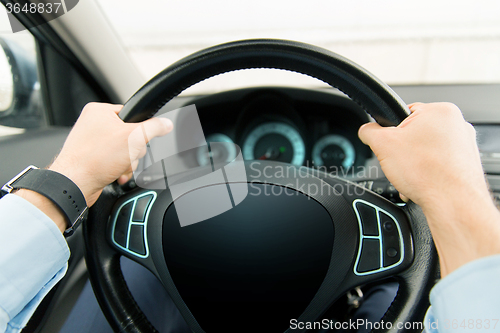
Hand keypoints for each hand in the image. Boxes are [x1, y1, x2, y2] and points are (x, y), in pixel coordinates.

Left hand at [49, 103, 172, 206]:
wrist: (75, 184)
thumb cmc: (94, 159)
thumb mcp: (134, 138)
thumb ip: (154, 128)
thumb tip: (165, 123)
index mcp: (99, 111)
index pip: (131, 115)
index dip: (139, 130)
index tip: (138, 139)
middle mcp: (93, 124)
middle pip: (129, 135)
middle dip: (133, 151)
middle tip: (126, 156)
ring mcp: (91, 142)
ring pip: (124, 150)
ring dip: (127, 163)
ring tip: (119, 167)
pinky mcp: (91, 158)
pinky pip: (114, 161)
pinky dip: (118, 169)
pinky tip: (115, 174)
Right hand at [358, 102, 499, 276]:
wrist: (452, 202)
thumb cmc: (427, 173)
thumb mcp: (383, 144)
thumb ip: (369, 131)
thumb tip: (366, 130)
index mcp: (440, 110)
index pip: (405, 113)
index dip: (392, 131)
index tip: (390, 145)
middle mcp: (458, 124)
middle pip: (416, 133)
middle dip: (404, 150)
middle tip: (401, 162)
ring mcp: (465, 144)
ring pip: (427, 149)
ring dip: (415, 163)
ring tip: (413, 175)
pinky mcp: (466, 162)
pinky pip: (439, 163)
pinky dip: (428, 172)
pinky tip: (423, 182)